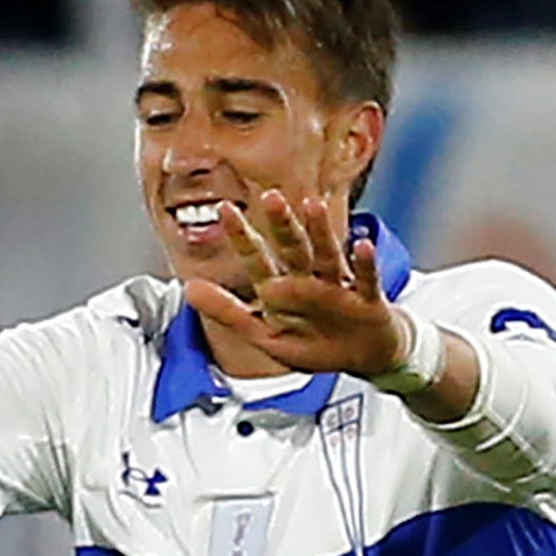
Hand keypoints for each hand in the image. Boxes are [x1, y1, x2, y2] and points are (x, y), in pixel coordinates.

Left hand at [182, 190, 407, 377]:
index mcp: (282, 288)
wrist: (363, 357)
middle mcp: (309, 280)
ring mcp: (338, 287)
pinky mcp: (367, 301)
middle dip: (282, 225)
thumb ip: (228, 312)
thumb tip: (188, 289)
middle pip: (293, 249)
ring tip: (313, 207)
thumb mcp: (265, 333)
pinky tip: (361, 246)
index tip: (224, 210)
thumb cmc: (314, 343)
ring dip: (321, 232)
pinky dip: (364, 265)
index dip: (242, 237)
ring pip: (327, 256)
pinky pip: (366, 280)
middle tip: (270, 199)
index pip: (258, 259)